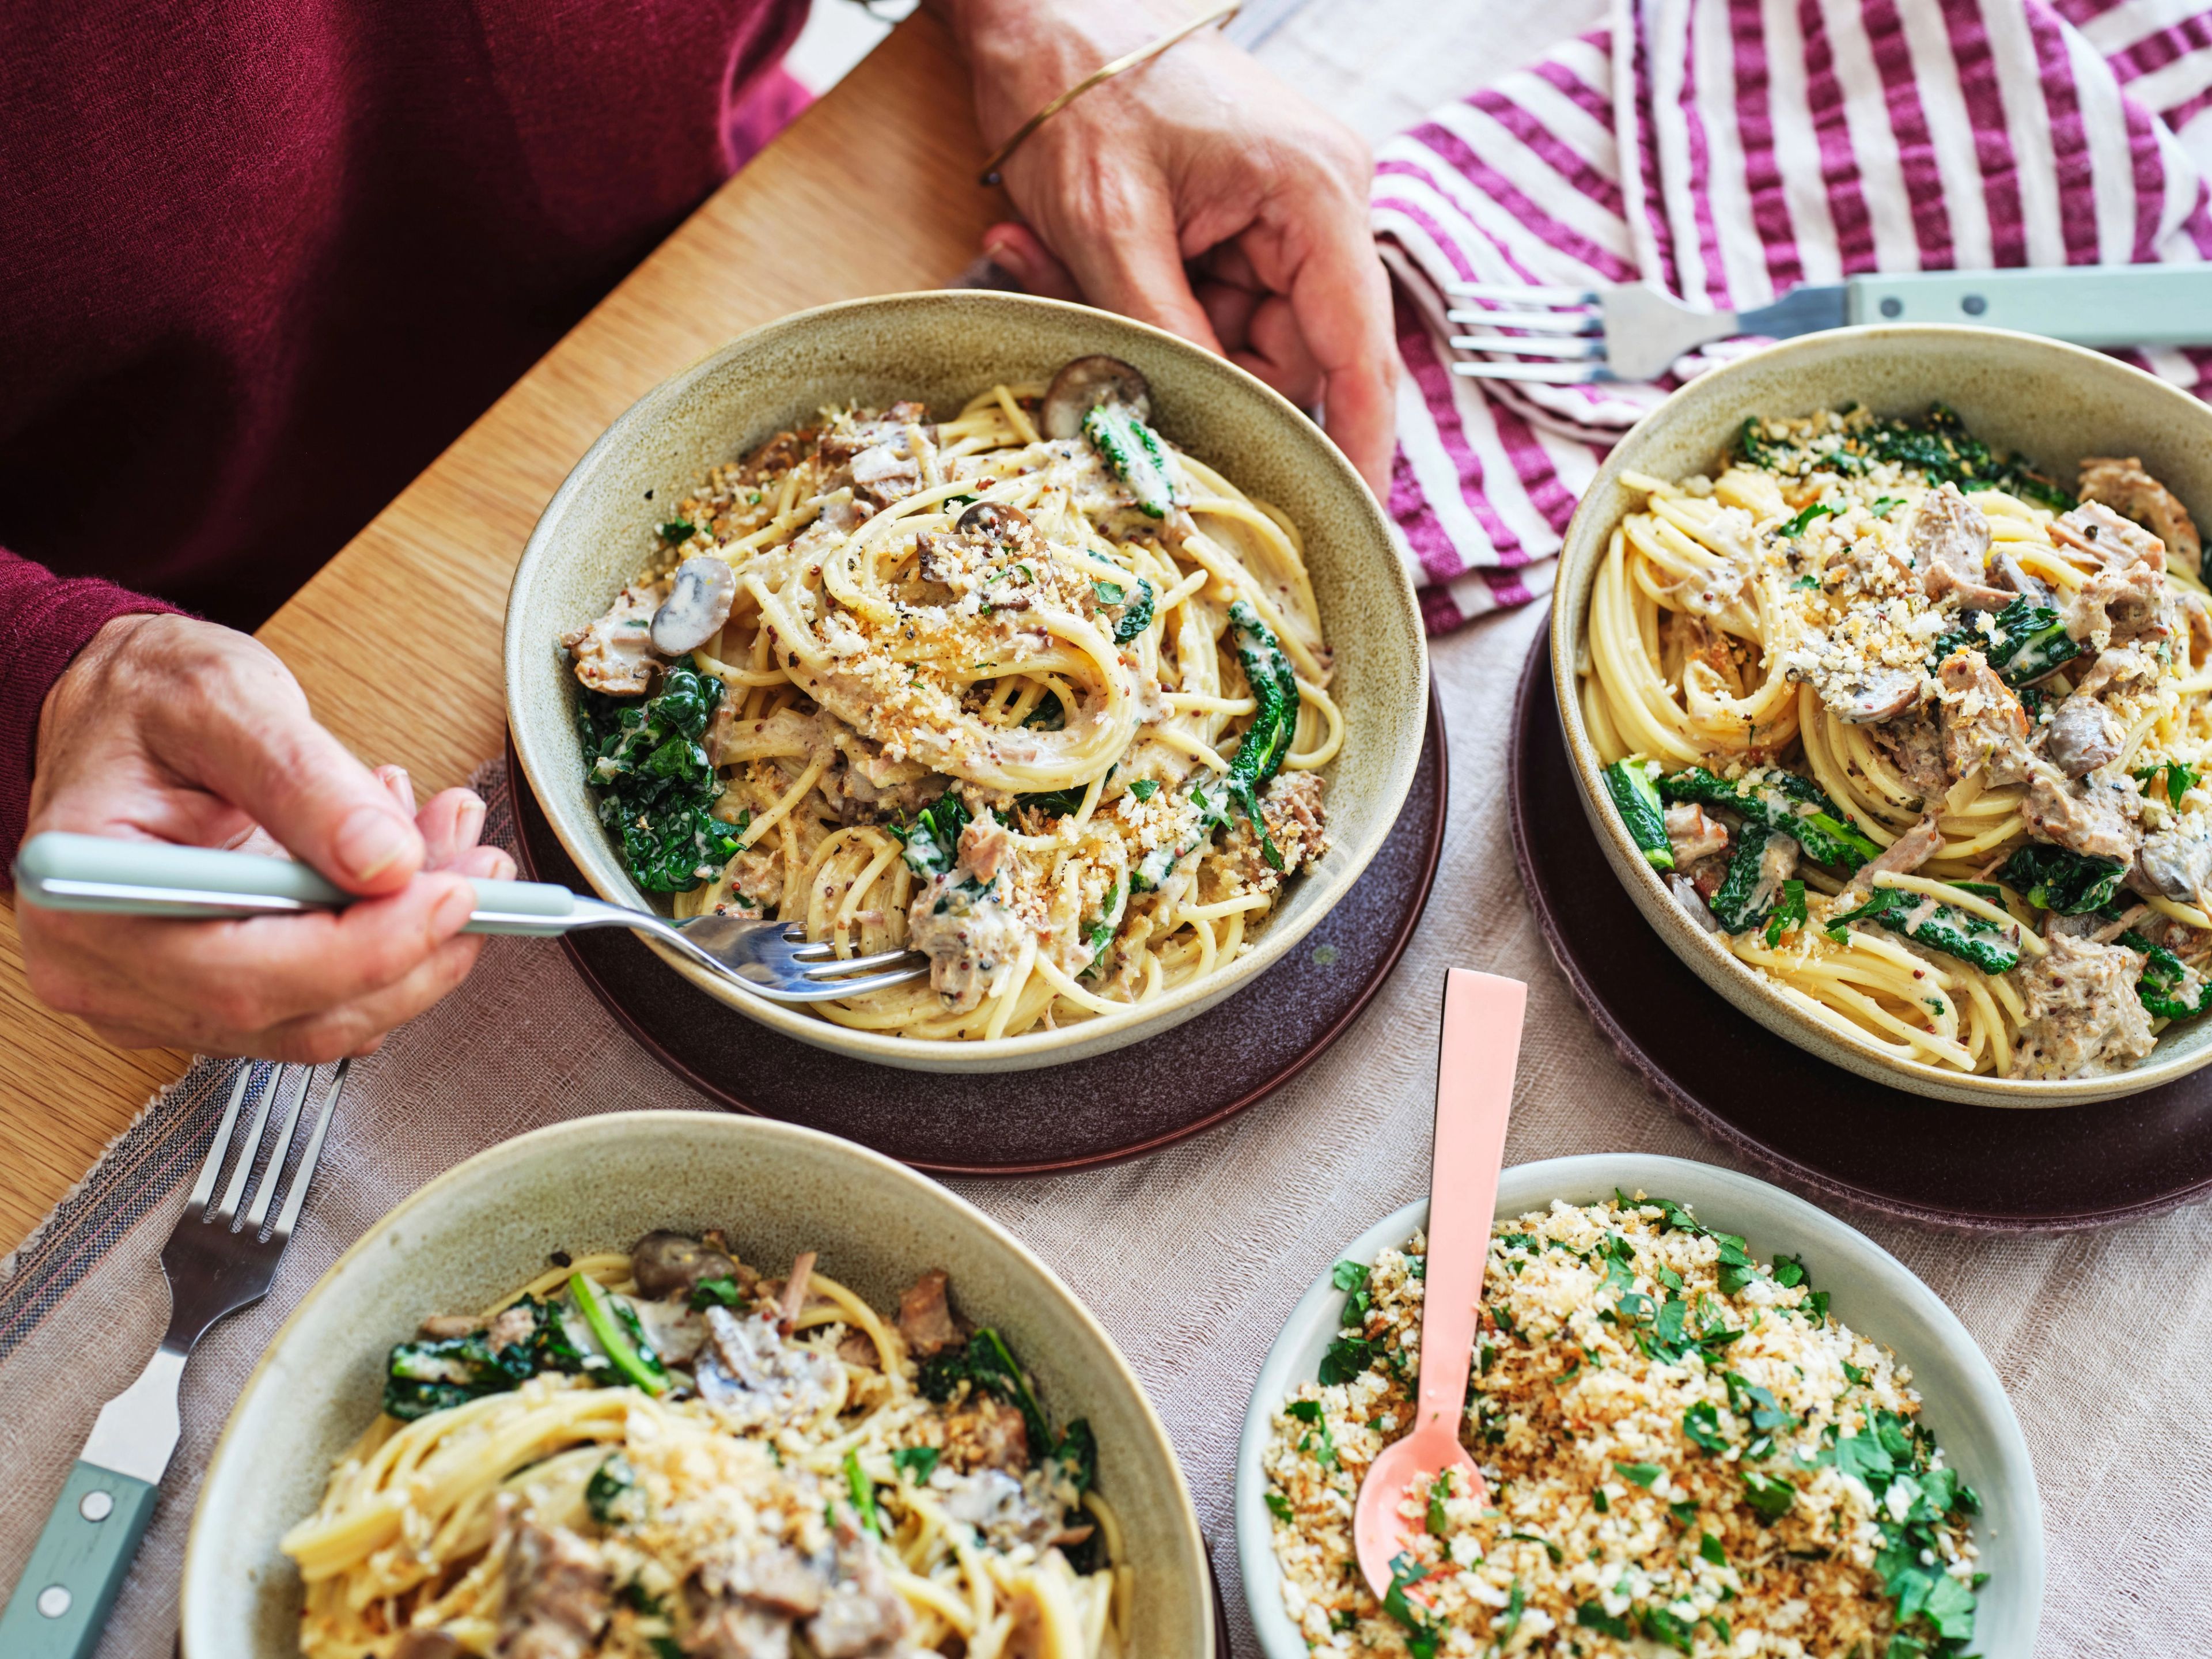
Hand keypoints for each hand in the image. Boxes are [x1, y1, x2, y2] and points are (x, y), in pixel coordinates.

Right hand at [18, 614, 512, 1059]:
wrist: (122, 709)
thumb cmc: (147, 698)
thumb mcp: (225, 701)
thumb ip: (302, 779)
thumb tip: (385, 859)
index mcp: (91, 904)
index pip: (244, 976)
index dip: (366, 949)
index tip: (452, 893)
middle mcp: (114, 972)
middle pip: (298, 1014)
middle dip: (415, 949)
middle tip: (485, 871)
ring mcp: (165, 994)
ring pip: (328, 1015)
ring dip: (418, 942)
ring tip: (453, 843)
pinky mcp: (217, 990)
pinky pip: (328, 995)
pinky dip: (392, 939)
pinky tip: (410, 862)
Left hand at [943, 0, 1396, 493]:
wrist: (1036, 5)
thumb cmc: (1074, 85)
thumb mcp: (1109, 231)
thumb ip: (1166, 342)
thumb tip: (1198, 439)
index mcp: (1317, 196)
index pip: (1359, 355)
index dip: (1358, 448)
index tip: (1355, 523)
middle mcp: (1324, 203)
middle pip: (1291, 355)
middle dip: (1197, 372)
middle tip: (1100, 351)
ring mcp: (1288, 211)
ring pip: (1240, 337)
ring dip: (1152, 329)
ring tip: (1056, 262)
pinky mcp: (1248, 217)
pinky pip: (1209, 300)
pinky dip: (1145, 298)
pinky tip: (1071, 252)